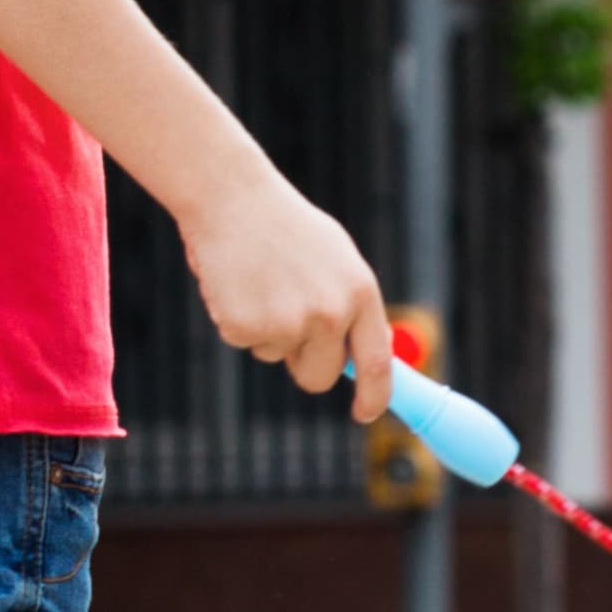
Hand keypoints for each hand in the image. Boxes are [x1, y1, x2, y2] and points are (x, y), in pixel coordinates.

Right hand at [187, 177, 390, 420]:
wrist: (233, 199)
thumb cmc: (288, 229)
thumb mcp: (338, 261)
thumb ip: (353, 308)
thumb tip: (365, 356)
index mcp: (360, 294)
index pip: (378, 364)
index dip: (374, 396)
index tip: (366, 413)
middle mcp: (330, 314)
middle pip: (319, 376)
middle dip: (304, 365)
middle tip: (287, 326)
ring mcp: (287, 322)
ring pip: (277, 356)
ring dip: (267, 330)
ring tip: (262, 281)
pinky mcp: (246, 326)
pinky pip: (244, 342)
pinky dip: (237, 320)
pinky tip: (238, 283)